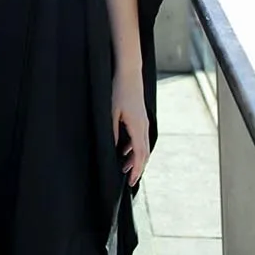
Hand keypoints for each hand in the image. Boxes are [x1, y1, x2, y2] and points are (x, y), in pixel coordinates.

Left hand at [112, 68, 148, 187]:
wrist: (129, 73)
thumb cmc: (119, 91)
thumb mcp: (111, 113)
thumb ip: (112, 132)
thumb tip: (113, 149)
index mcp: (137, 127)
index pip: (139, 155)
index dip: (136, 170)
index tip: (131, 181)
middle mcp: (143, 126)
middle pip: (143, 153)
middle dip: (137, 168)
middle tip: (130, 180)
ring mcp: (143, 121)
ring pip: (142, 145)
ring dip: (135, 158)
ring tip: (124, 167)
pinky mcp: (140, 117)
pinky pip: (139, 137)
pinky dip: (133, 147)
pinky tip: (124, 150)